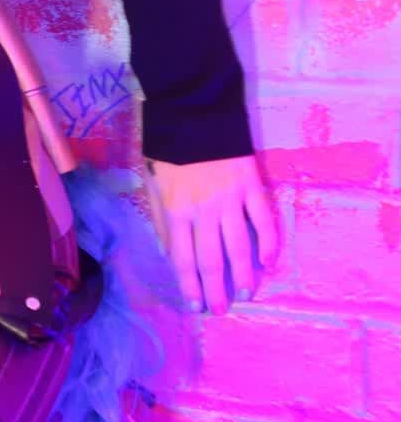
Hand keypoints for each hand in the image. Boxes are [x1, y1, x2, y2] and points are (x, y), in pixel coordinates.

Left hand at [144, 152, 281, 315]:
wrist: (194, 111)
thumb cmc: (169, 150)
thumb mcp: (153, 184)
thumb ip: (164, 217)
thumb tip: (173, 251)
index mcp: (175, 210)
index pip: (182, 258)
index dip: (189, 285)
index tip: (195, 306)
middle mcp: (203, 210)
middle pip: (210, 258)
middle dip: (215, 289)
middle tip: (221, 310)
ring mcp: (230, 199)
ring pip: (239, 245)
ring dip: (243, 273)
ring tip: (245, 293)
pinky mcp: (251, 186)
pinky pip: (263, 220)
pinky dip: (268, 243)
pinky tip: (268, 261)